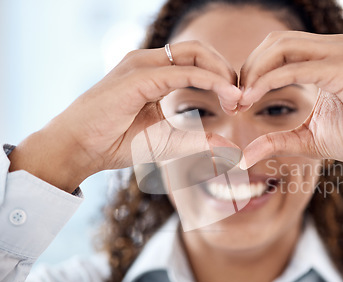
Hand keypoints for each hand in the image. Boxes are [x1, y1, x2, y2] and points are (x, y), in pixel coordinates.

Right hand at [9, 41, 241, 191]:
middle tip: (243, 98)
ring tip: (238, 97)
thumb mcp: (167, 140)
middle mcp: (148, 62)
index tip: (238, 103)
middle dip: (226, 70)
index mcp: (154, 74)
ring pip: (193, 53)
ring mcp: (141, 65)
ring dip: (221, 73)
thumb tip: (229, 148)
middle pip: (199, 50)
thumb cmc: (116, 142)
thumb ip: (197, 139)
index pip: (196, 62)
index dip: (222, 78)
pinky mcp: (137, 76)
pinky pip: (181, 71)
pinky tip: (225, 95)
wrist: (79, 149)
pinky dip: (208, 80)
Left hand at [238, 32, 342, 173]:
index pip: (276, 50)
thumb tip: (246, 155)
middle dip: (248, 69)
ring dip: (255, 72)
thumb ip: (277, 140)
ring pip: (282, 47)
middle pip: (274, 43)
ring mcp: (339, 54)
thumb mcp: (308, 139)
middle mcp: (331, 49)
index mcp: (323, 59)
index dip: (251, 72)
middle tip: (235, 100)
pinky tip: (254, 97)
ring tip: (242, 100)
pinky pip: (297, 68)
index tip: (237, 102)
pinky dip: (270, 81)